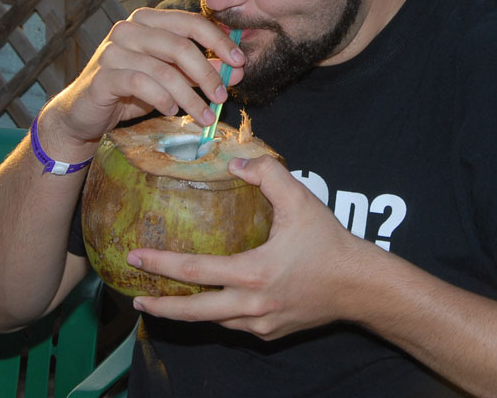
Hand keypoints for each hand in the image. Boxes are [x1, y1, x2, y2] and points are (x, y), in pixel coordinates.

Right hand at [40, 8, 245, 160]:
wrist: (84, 113)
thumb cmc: (130, 91)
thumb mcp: (171, 78)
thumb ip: (199, 71)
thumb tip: (236, 71)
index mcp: (148, 21)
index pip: (190, 22)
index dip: (219, 41)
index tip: (240, 62)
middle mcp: (129, 29)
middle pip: (180, 46)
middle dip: (208, 74)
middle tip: (223, 97)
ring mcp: (113, 50)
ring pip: (164, 70)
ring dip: (190, 97)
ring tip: (204, 116)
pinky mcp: (103, 75)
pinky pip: (142, 84)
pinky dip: (162, 99)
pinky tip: (171, 111)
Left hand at [126, 155, 373, 339]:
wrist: (361, 286)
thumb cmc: (330, 242)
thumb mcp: (301, 199)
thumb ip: (268, 174)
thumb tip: (235, 164)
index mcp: (254, 273)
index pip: (196, 271)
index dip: (161, 263)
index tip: (136, 255)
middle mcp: (253, 304)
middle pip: (194, 313)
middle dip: (161, 306)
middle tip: (135, 296)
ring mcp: (262, 323)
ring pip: (215, 322)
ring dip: (188, 314)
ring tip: (167, 301)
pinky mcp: (271, 332)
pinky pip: (237, 324)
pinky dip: (220, 315)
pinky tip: (214, 303)